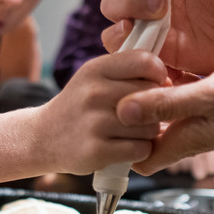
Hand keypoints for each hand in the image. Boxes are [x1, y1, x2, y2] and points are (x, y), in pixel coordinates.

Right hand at [36, 50, 166, 174]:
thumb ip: (127, 69)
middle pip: (153, 96)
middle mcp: (94, 93)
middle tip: (141, 115)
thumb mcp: (95, 76)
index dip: (158, 74)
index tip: (154, 85)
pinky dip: (139, 151)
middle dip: (154, 108)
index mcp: (96, 69)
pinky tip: (125, 147)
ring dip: (148, 132)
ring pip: (150, 126)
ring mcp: (94, 123)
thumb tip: (169, 79)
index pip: (146, 62)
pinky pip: (141, 150)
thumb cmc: (80, 105)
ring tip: (129, 132)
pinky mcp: (96, 152)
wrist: (43, 137)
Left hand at [119, 57, 213, 175]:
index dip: (118, 143)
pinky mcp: (207, 95)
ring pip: (156, 110)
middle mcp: (189, 129)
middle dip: (123, 114)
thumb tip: (122, 114)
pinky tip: (157, 55)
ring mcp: (199, 114)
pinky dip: (161, 78)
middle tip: (109, 81)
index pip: (139, 158)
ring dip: (140, 92)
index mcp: (186, 138)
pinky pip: (173, 92)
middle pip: (143, 133)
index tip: (102, 115)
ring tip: (128, 63)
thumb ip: (168, 106)